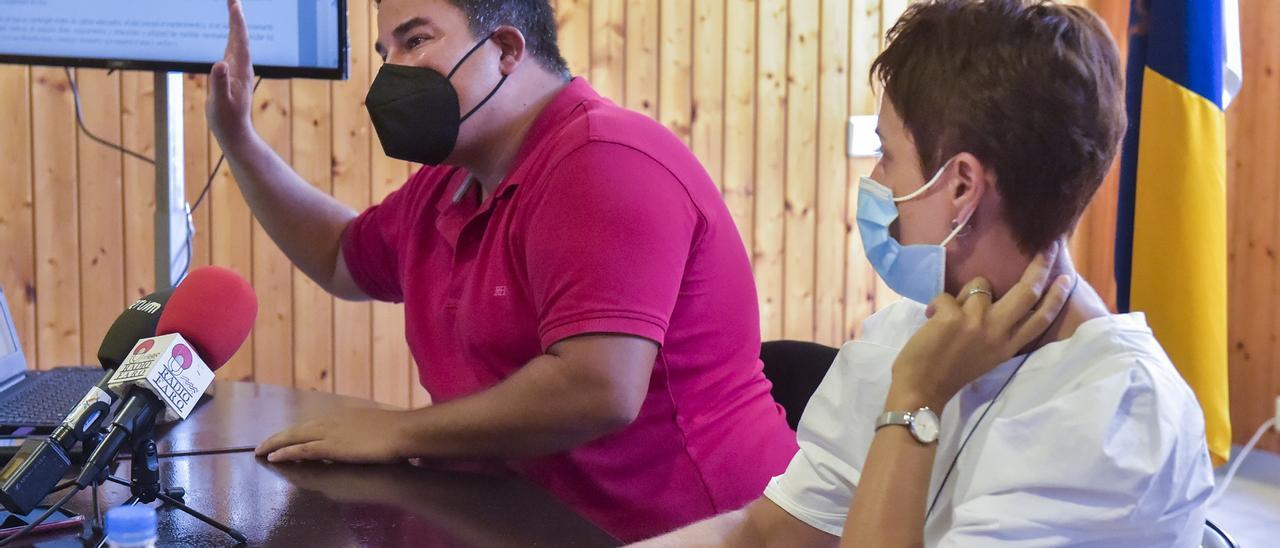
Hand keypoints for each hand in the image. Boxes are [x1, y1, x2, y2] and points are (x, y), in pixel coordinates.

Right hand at [207, 0, 255, 141]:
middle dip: (236, 17)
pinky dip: (232, 38)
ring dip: (236, 26)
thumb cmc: (226, 120)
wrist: (236, 133)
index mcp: (239, 70)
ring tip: (233, 9)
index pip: (239, 40)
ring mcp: (239, 72)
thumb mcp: (219, 102)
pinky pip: (234, 51)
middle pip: (240, 37)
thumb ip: (219, 83)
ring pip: (238, 43)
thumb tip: (219, 64)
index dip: (236, 21)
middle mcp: (242, 68)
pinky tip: (231, 36)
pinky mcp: (235, 76)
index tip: (235, 4)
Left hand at [256, 408, 411, 463]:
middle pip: (298, 428)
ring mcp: (330, 433)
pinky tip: (274, 456)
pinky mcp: (331, 447)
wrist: (403, 431)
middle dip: (279, 437)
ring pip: (295, 437)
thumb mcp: (374, 428)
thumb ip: (360, 432)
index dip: (297, 431)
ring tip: (260, 451)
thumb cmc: (396, 431)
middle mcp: (332, 421)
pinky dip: (286, 452)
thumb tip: (358, 438)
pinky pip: (302, 449)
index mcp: (343, 416)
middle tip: (261, 445)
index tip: (285, 437)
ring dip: (276, 444)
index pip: (313, 424)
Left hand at [887, 241, 1072, 410]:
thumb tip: (997, 300)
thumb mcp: (985, 356)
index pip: (1040, 319)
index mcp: (1007, 346)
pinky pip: (947, 296)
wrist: (922, 390)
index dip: (1056, 297)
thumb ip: (996, 332)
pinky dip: (937, 305)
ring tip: (948, 315)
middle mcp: (998, 333)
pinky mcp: (953, 317)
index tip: (1067, 278)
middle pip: (1026, 293)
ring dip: (963, 294)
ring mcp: (977, 323)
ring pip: (980, 285)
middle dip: (1039, 267)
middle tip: (1047, 247)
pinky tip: (931, 321)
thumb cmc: (949, 373)